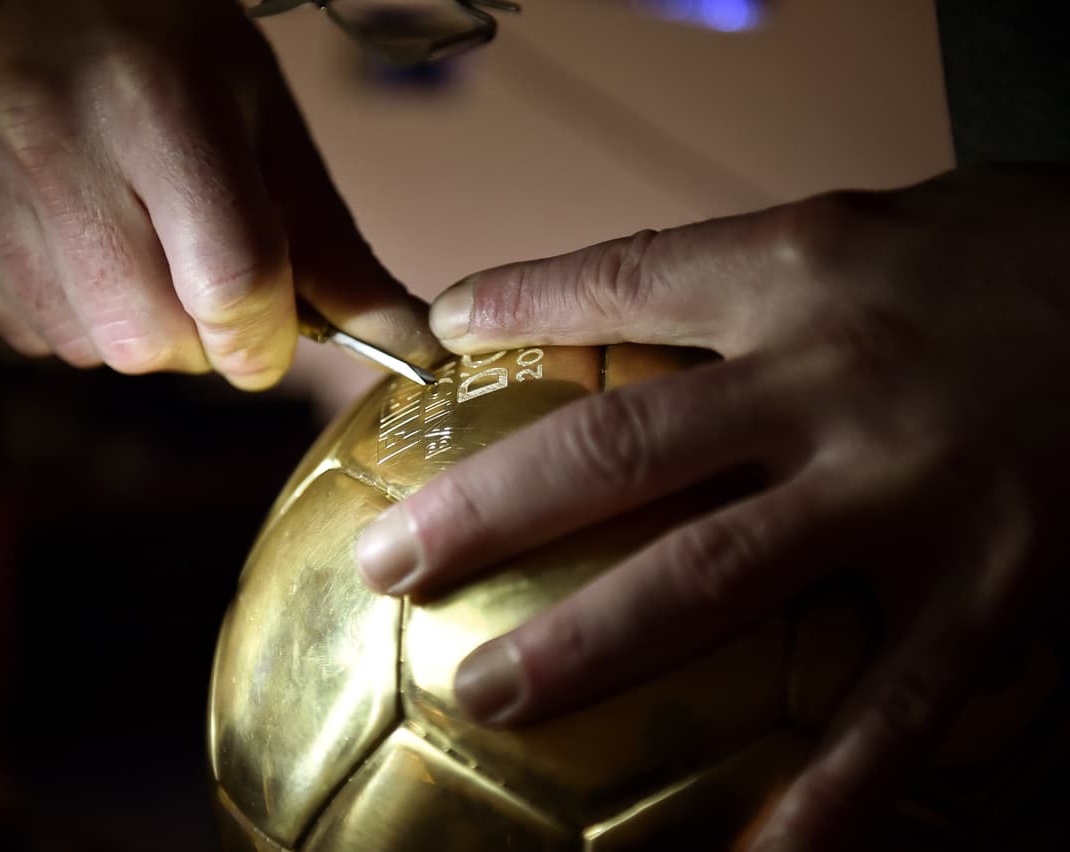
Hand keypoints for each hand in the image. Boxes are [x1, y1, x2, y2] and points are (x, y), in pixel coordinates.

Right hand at [0, 0, 438, 387]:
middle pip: (150, 337)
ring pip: (89, 348)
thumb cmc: (184, 63)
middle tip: (202, 274)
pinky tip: (80, 243)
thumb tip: (410, 348)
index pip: (229, 282)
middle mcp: (48, 130)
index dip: (265, 338)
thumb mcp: (275, 135)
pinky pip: (28, 336)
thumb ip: (334, 253)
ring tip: (138, 243)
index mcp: (159, 99)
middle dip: (201, 339)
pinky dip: (75, 316)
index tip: (271, 332)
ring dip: (138, 327)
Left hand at [354, 165, 1069, 848]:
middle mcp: (837, 383)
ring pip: (718, 581)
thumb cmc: (1010, 257)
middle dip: (492, 509)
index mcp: (801, 272)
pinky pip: (892, 707)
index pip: (627, 277)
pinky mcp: (993, 584)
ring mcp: (909, 493)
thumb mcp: (865, 229)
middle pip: (625, 449)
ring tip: (485, 693)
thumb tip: (613, 300)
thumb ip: (740, 278)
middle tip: (391, 560)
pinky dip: (826, 792)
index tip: (440, 335)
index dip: (522, 304)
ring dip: (591, 645)